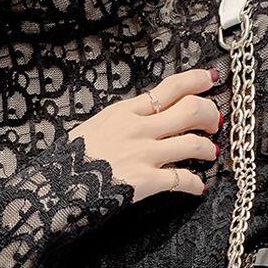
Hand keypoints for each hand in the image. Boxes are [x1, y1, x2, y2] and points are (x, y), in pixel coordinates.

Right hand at [67, 68, 221, 202]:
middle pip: (190, 109)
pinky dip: (196, 184)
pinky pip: (182, 179)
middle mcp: (138, 129)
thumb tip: (139, 119)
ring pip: (194, 144)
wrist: (53, 187)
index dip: (196, 81)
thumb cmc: (69, 161)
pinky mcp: (145, 181)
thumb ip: (121, 121)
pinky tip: (198, 186)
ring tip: (210, 154)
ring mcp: (143, 154)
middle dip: (210, 114)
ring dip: (208, 149)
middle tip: (214, 123)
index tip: (211, 80)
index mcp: (124, 112)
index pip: (169, 87)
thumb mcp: (93, 128)